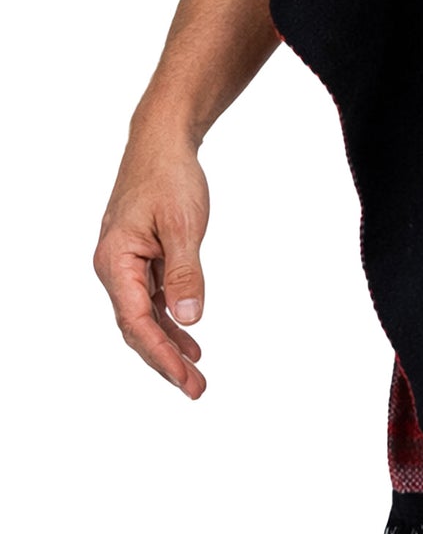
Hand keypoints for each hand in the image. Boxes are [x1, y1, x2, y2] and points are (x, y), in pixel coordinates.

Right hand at [94, 133, 209, 397]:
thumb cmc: (169, 178)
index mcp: (115, 263)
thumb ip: (186, 273)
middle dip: (165, 361)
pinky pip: (154, 299)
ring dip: (170, 345)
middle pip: (137, 327)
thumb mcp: (184, 225)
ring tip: (196, 375)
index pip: (137, 322)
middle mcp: (114, 269)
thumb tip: (190, 318)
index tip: (186, 378)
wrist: (162, 144)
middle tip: (197, 389)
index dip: (162, 354)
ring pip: (145, 317)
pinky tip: (190, 338)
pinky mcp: (142, 259)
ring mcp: (127, 265)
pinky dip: (172, 320)